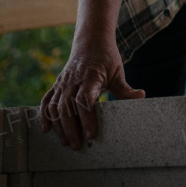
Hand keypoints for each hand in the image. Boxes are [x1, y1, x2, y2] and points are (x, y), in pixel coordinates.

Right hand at [39, 33, 144, 149]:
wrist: (91, 40)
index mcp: (90, 76)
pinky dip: (44, 115)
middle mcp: (73, 80)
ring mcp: (63, 82)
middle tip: (77, 146)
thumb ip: (125, 88)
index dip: (86, 119)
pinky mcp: (57, 84)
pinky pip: (46, 100)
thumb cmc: (106, 57)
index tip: (91, 135)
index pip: (84, 100)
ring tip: (66, 142)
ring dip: (58, 126)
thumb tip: (141, 97)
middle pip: (67, 108)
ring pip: (54, 107)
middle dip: (71, 129)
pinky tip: (46, 129)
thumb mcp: (118, 71)